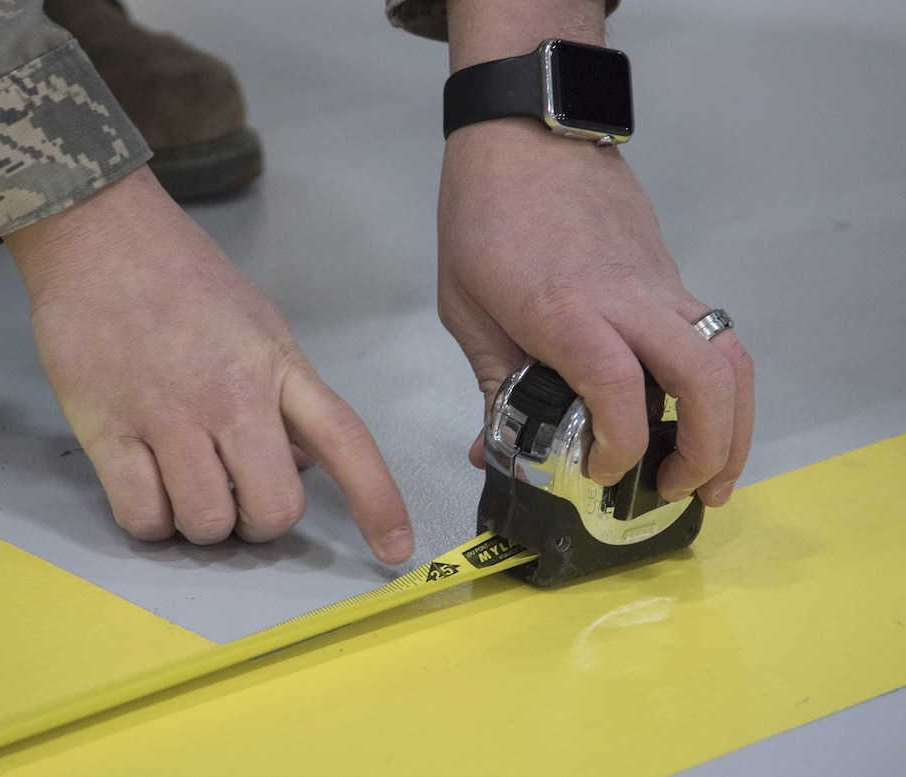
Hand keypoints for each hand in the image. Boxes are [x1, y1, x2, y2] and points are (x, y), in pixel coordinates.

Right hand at [4, 166, 413, 562]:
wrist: (99, 235)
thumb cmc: (184, 277)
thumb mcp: (260, 324)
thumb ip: (284, 394)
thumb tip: (296, 461)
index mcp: (278, 366)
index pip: (345, 441)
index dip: (377, 500)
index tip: (395, 548)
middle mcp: (231, 396)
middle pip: (274, 508)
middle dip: (262, 524)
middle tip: (241, 502)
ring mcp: (167, 416)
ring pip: (207, 524)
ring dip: (202, 524)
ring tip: (186, 485)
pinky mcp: (106, 430)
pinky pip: (142, 516)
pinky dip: (150, 520)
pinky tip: (149, 488)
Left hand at [437, 120, 753, 505]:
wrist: (527, 133)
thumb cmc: (485, 214)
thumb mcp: (467, 308)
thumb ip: (492, 382)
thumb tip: (494, 450)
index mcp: (565, 309)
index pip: (620, 388)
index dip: (621, 446)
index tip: (600, 473)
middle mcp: (627, 297)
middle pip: (706, 378)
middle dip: (709, 448)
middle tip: (685, 492)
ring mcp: (660, 282)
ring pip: (729, 356)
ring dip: (735, 424)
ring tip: (713, 474)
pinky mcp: (671, 274)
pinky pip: (713, 335)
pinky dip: (719, 385)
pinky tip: (693, 415)